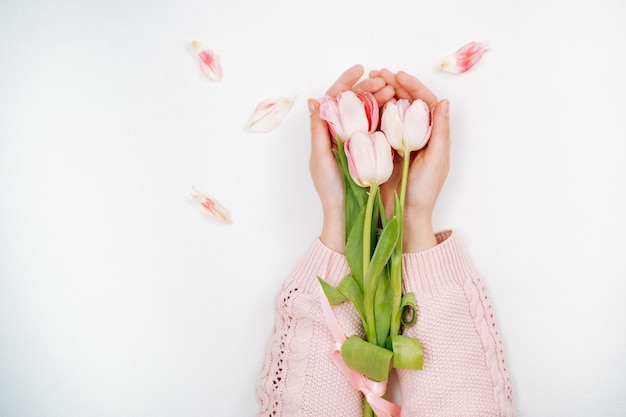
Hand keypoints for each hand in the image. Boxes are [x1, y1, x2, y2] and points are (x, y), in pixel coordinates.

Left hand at [308, 65, 394, 251]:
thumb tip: (314, 100)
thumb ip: (318, 130)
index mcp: (326, 131)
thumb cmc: (330, 189)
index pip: (335, 98)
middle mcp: (341, 132)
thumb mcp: (321, 159)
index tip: (361, 69)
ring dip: (380, 98)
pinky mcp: (371, 149)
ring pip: (368, 111)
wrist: (345, 213)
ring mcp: (357, 140)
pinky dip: (387, 114)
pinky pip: (379, 126)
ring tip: (393, 91)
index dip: (346, 81)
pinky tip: (397, 108)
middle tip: (385, 82)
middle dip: (368, 86)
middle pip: (354, 101)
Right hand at [372, 69, 450, 251]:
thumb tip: (443, 102)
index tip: (398, 75)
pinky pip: (376, 126)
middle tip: (378, 73)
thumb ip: (440, 131)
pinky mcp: (381, 149)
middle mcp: (415, 134)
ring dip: (380, 95)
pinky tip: (361, 103)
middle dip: (393, 85)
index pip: (424, 102)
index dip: (412, 86)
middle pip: (405, 102)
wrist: (404, 214)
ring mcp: (397, 141)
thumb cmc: (424, 191)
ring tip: (369, 83)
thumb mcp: (437, 160)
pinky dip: (370, 113)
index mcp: (431, 134)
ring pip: (390, 111)